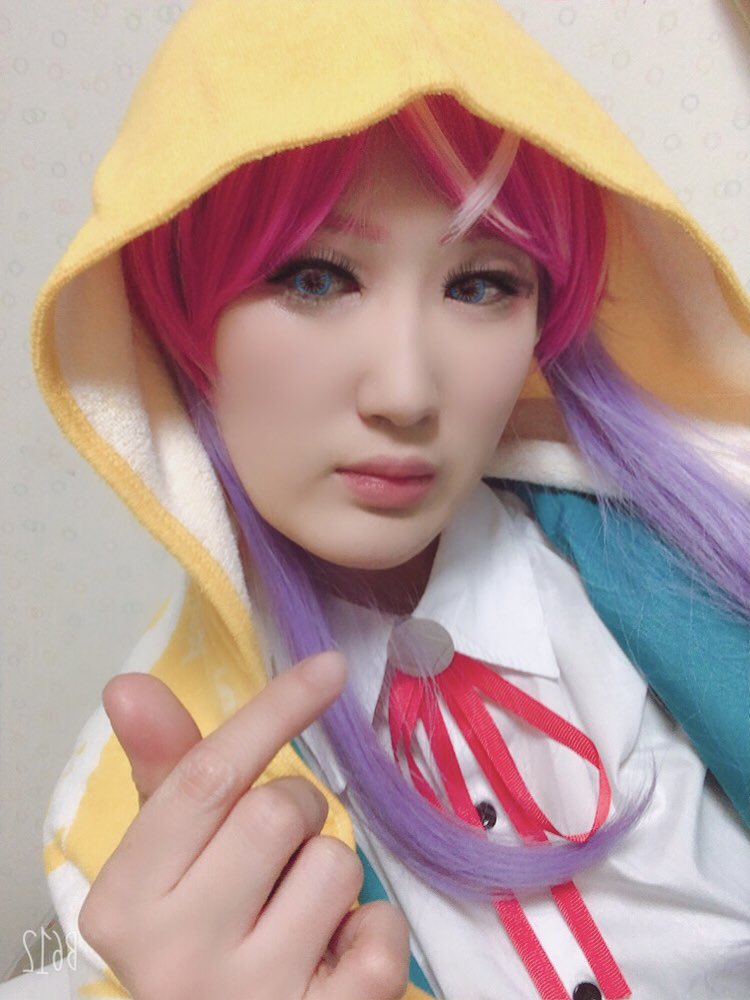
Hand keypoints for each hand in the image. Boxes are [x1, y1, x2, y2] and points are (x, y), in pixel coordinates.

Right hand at [79, 652, 409, 999]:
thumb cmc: (198, 940)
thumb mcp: (167, 863)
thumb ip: (164, 774)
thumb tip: (129, 685)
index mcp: (126, 903)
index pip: (206, 777)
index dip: (275, 709)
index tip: (328, 667)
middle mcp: (174, 956)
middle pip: (277, 810)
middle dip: (298, 813)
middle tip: (278, 856)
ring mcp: (248, 999)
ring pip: (335, 864)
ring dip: (334, 875)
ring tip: (299, 914)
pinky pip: (382, 935)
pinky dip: (376, 928)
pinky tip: (337, 954)